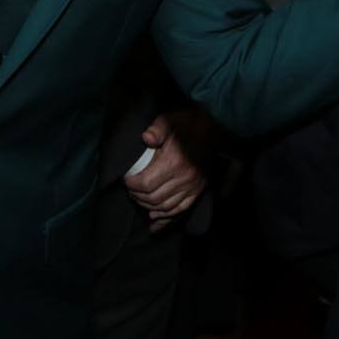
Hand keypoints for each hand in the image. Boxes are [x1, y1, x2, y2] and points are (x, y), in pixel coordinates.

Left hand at [124, 112, 206, 231]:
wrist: (211, 128)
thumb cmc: (186, 123)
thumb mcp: (169, 120)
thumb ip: (157, 129)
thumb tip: (145, 138)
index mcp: (174, 162)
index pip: (146, 183)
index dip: (132, 185)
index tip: (126, 180)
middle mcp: (184, 178)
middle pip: (154, 198)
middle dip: (138, 197)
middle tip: (130, 191)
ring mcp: (193, 186)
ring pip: (166, 207)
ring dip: (149, 207)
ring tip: (139, 201)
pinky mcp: (198, 190)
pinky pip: (181, 210)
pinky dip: (167, 217)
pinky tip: (155, 219)